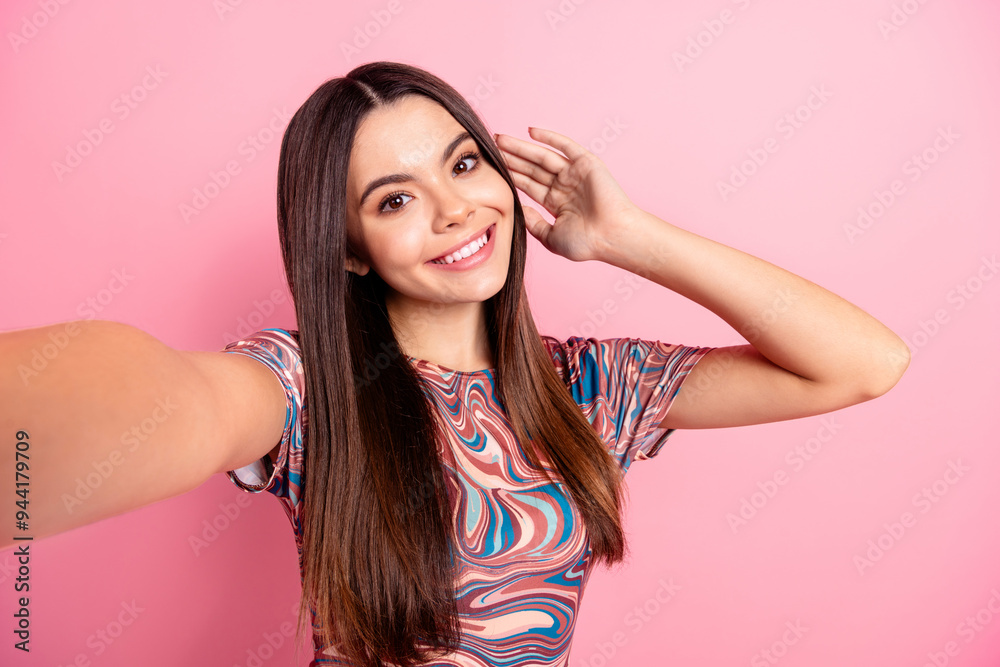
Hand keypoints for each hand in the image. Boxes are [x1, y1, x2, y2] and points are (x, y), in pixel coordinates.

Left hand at [494, 127, 639, 262]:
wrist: (612, 237)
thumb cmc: (586, 243)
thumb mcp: (551, 237)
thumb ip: (533, 223)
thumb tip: (517, 210)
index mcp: (557, 203)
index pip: (528, 185)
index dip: (510, 175)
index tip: (491, 168)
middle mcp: (564, 186)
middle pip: (531, 168)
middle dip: (511, 157)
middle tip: (490, 146)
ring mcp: (575, 174)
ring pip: (542, 156)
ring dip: (522, 147)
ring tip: (500, 138)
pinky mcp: (586, 163)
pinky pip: (565, 146)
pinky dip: (548, 137)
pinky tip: (530, 130)